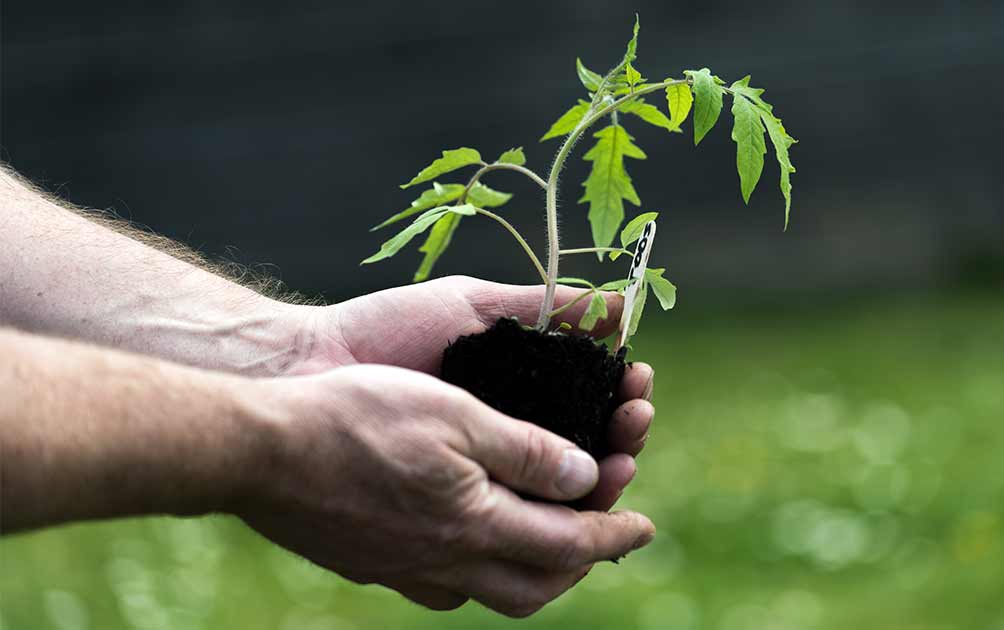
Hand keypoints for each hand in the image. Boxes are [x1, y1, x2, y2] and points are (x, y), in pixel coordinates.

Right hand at [240, 364, 655, 615]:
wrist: (258, 449)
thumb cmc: (357, 416)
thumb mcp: (458, 416)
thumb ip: (529, 453)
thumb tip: (589, 479)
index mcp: (475, 524)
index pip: (569, 544)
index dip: (614, 533)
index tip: (645, 525)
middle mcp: (444, 562)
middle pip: (535, 585)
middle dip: (581, 563)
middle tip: (605, 534)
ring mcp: (404, 570)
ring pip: (490, 590)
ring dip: (532, 567)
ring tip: (548, 534)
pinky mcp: (372, 564)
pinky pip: (443, 583)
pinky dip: (480, 564)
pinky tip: (473, 533)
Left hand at [285, 276, 655, 509]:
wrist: (311, 367)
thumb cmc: (386, 331)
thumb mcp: (472, 307)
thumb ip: (544, 307)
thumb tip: (619, 301)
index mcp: (517, 388)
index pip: (589, 402)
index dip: (621, 396)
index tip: (636, 382)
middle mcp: (506, 436)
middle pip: (588, 452)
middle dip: (623, 439)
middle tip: (634, 423)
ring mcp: (483, 476)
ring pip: (562, 495)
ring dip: (602, 480)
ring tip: (620, 461)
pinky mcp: (455, 511)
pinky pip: (515, 523)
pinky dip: (551, 515)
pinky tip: (573, 501)